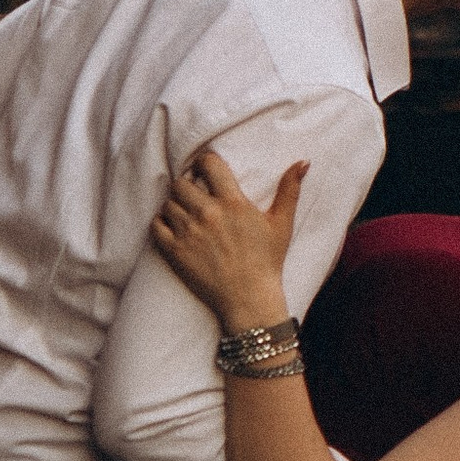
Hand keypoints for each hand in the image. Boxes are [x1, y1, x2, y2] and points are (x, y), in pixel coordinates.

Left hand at [151, 147, 305, 332]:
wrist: (249, 299)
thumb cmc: (267, 261)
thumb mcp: (282, 224)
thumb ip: (290, 190)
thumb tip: (303, 162)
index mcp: (233, 203)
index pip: (208, 164)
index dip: (205, 163)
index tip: (206, 171)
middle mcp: (208, 214)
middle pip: (181, 182)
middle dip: (187, 185)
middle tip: (195, 195)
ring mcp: (189, 232)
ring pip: (168, 203)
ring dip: (175, 205)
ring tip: (186, 213)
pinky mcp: (175, 251)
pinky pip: (156, 225)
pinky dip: (162, 222)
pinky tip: (174, 227)